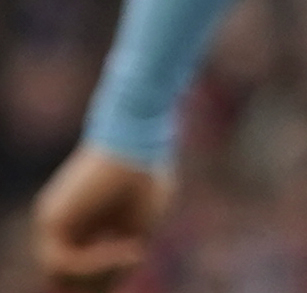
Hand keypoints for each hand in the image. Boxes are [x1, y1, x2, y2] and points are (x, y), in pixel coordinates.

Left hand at [34, 144, 171, 290]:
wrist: (137, 139)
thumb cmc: (145, 176)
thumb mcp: (138, 227)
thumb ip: (121, 258)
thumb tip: (112, 283)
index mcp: (81, 222)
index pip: (80, 266)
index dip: (103, 277)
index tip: (134, 263)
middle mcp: (60, 223)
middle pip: (68, 274)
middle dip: (98, 280)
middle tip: (134, 261)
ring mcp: (52, 222)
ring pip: (63, 273)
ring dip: (100, 272)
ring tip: (134, 251)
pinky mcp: (51, 220)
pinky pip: (63, 261)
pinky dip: (93, 263)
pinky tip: (122, 248)